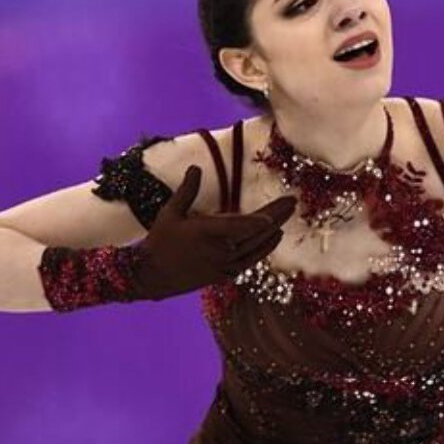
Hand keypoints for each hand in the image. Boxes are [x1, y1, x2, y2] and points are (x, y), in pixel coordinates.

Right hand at [132, 165, 295, 299]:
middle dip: (276, 216)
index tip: (274, 213)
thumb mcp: (170, 212)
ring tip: (288, 215)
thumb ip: (187, 190)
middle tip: (293, 202)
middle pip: (254, 234)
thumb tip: (195, 167)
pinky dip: (264, 249)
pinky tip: (275, 237)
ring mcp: (223, 265)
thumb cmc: (160, 241)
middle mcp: (218, 250)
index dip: (257, 221)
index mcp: (205, 233)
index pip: (237, 227)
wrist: (151, 276)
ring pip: (256, 248)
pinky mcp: (225, 274)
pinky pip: (250, 260)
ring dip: (274, 231)